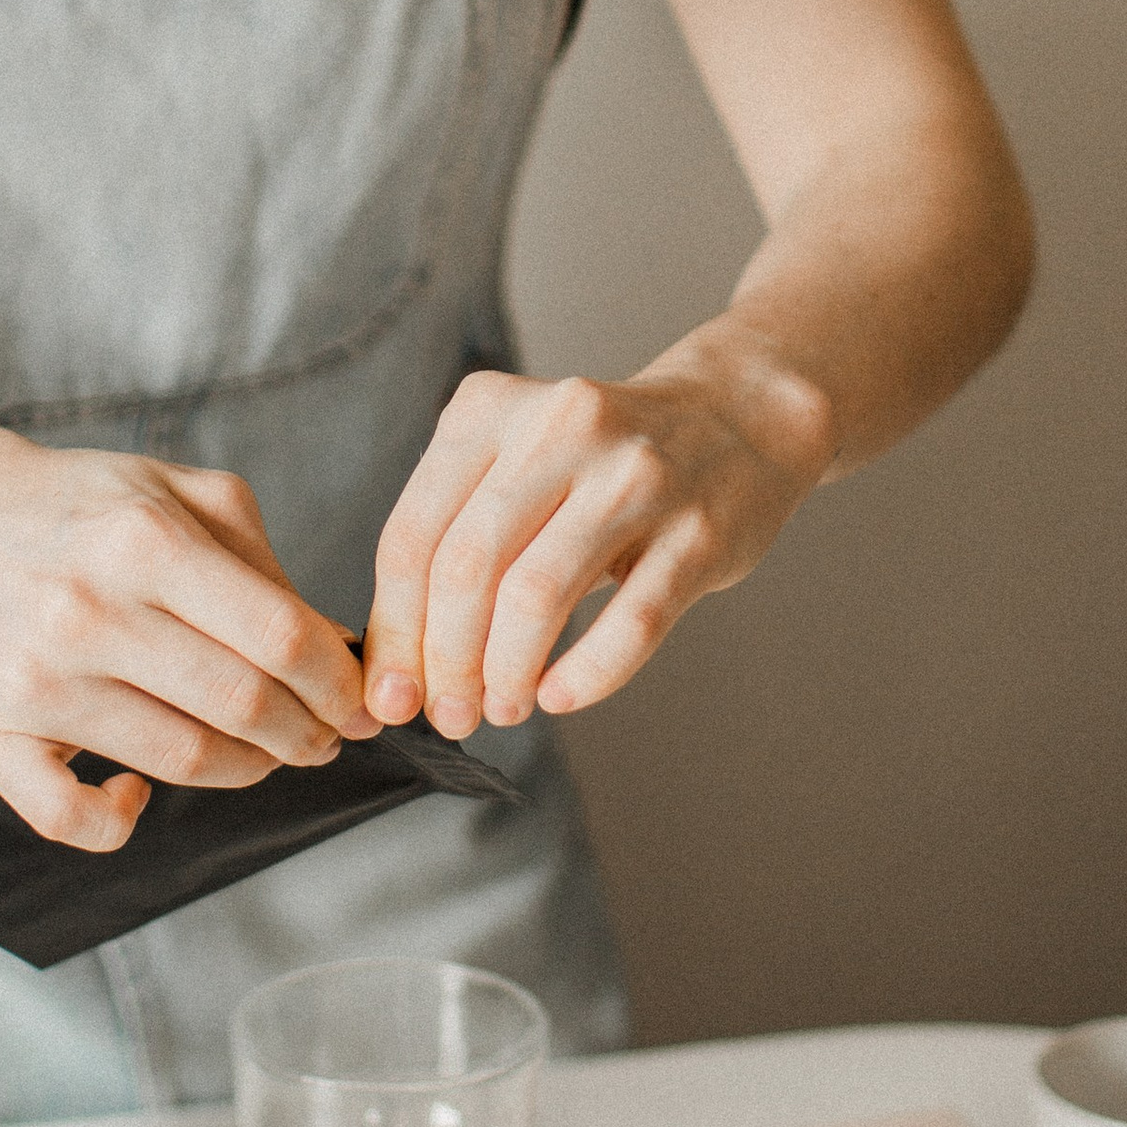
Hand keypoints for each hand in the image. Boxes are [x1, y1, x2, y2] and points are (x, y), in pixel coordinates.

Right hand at [0, 427, 377, 848]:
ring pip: (180, 762)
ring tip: (265, 753)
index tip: (359, 702)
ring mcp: (32, 678)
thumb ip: (265, 567)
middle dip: (309, 734)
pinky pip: (69, 817)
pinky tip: (142, 792)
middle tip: (325, 736)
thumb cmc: (88, 510)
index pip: (281, 638)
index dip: (340, 685)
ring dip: (247, 770)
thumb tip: (338, 654)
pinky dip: (122, 821)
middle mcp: (82, 610)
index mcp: (142, 539)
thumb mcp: (184, 494)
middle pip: (242, 706)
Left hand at [360, 328, 835, 737]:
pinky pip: (631, 621)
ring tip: (502, 707)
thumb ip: (456, 543)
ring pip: (536, 593)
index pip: (412, 538)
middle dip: (445, 661)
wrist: (737, 419)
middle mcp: (558, 429)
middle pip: (466, 568)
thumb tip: (398, 667)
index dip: (393, 631)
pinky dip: (587, 673)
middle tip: (448, 715)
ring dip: (506, 671)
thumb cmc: (602, 466)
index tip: (389, 696)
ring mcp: (634, 476)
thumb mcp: (515, 466)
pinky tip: (561, 696)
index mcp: (489, 411)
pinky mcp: (698, 530)